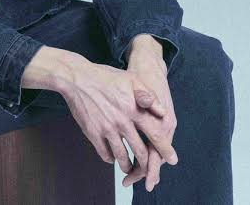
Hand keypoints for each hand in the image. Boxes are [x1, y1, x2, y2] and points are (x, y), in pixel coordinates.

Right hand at [58, 54, 178, 177]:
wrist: (77, 78)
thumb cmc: (104, 77)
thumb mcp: (130, 79)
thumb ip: (148, 96)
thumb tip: (163, 112)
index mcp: (133, 108)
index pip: (155, 134)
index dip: (165, 149)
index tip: (172, 159)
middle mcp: (122, 122)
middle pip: (140, 151)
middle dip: (148, 164)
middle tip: (150, 170)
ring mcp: (106, 129)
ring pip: (122, 157)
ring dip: (128, 165)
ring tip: (131, 167)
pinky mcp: (92, 133)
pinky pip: (105, 153)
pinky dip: (111, 158)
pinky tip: (113, 156)